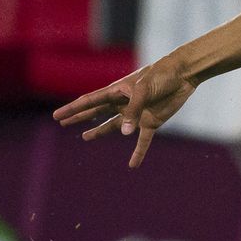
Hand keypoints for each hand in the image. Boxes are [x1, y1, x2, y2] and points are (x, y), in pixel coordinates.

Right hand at [51, 54, 198, 167]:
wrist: (183, 75)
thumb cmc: (161, 75)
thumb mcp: (144, 90)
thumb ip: (133, 110)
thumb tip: (124, 133)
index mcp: (117, 91)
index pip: (89, 102)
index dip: (72, 109)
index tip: (57, 116)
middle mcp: (123, 103)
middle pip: (96, 113)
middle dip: (79, 118)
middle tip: (62, 122)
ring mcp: (136, 114)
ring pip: (114, 126)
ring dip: (100, 132)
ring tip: (86, 137)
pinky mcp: (151, 122)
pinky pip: (142, 142)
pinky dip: (138, 154)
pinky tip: (132, 165)